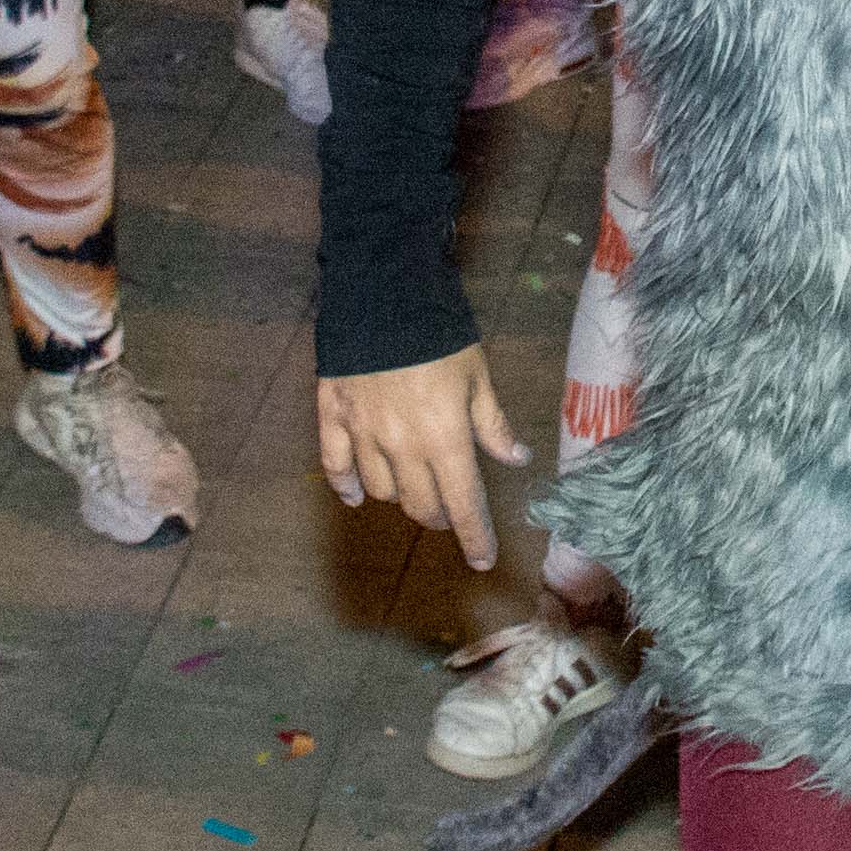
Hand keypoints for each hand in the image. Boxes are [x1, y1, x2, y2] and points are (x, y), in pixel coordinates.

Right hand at [317, 345, 528, 564]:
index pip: (464, 504)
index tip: (483, 559)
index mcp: (445, 439)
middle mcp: (403, 447)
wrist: (383, 291)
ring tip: (413, 487)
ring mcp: (363, 434)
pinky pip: (336, 466)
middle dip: (440, 516)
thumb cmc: (439, 334)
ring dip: (402, 497)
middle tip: (449, 508)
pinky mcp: (333, 416)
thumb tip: (517, 457)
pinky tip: (357, 497)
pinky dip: (346, 487)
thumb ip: (492, 423)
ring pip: (382, 490)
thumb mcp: (477, 377)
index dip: (475, 537)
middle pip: (421, 505)